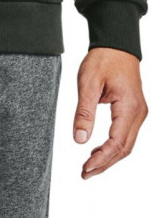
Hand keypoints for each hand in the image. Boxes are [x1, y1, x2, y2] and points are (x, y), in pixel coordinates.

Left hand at [73, 46, 147, 177]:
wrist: (116, 43)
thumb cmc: (103, 59)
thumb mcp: (88, 83)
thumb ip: (84, 112)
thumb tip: (79, 140)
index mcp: (129, 107)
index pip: (117, 142)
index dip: (101, 158)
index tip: (85, 167)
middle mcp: (138, 113)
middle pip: (124, 148)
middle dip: (105, 163)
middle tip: (84, 173)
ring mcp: (138, 112)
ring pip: (126, 144)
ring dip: (109, 157)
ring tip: (89, 167)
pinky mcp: (134, 110)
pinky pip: (126, 135)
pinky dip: (113, 147)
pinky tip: (99, 151)